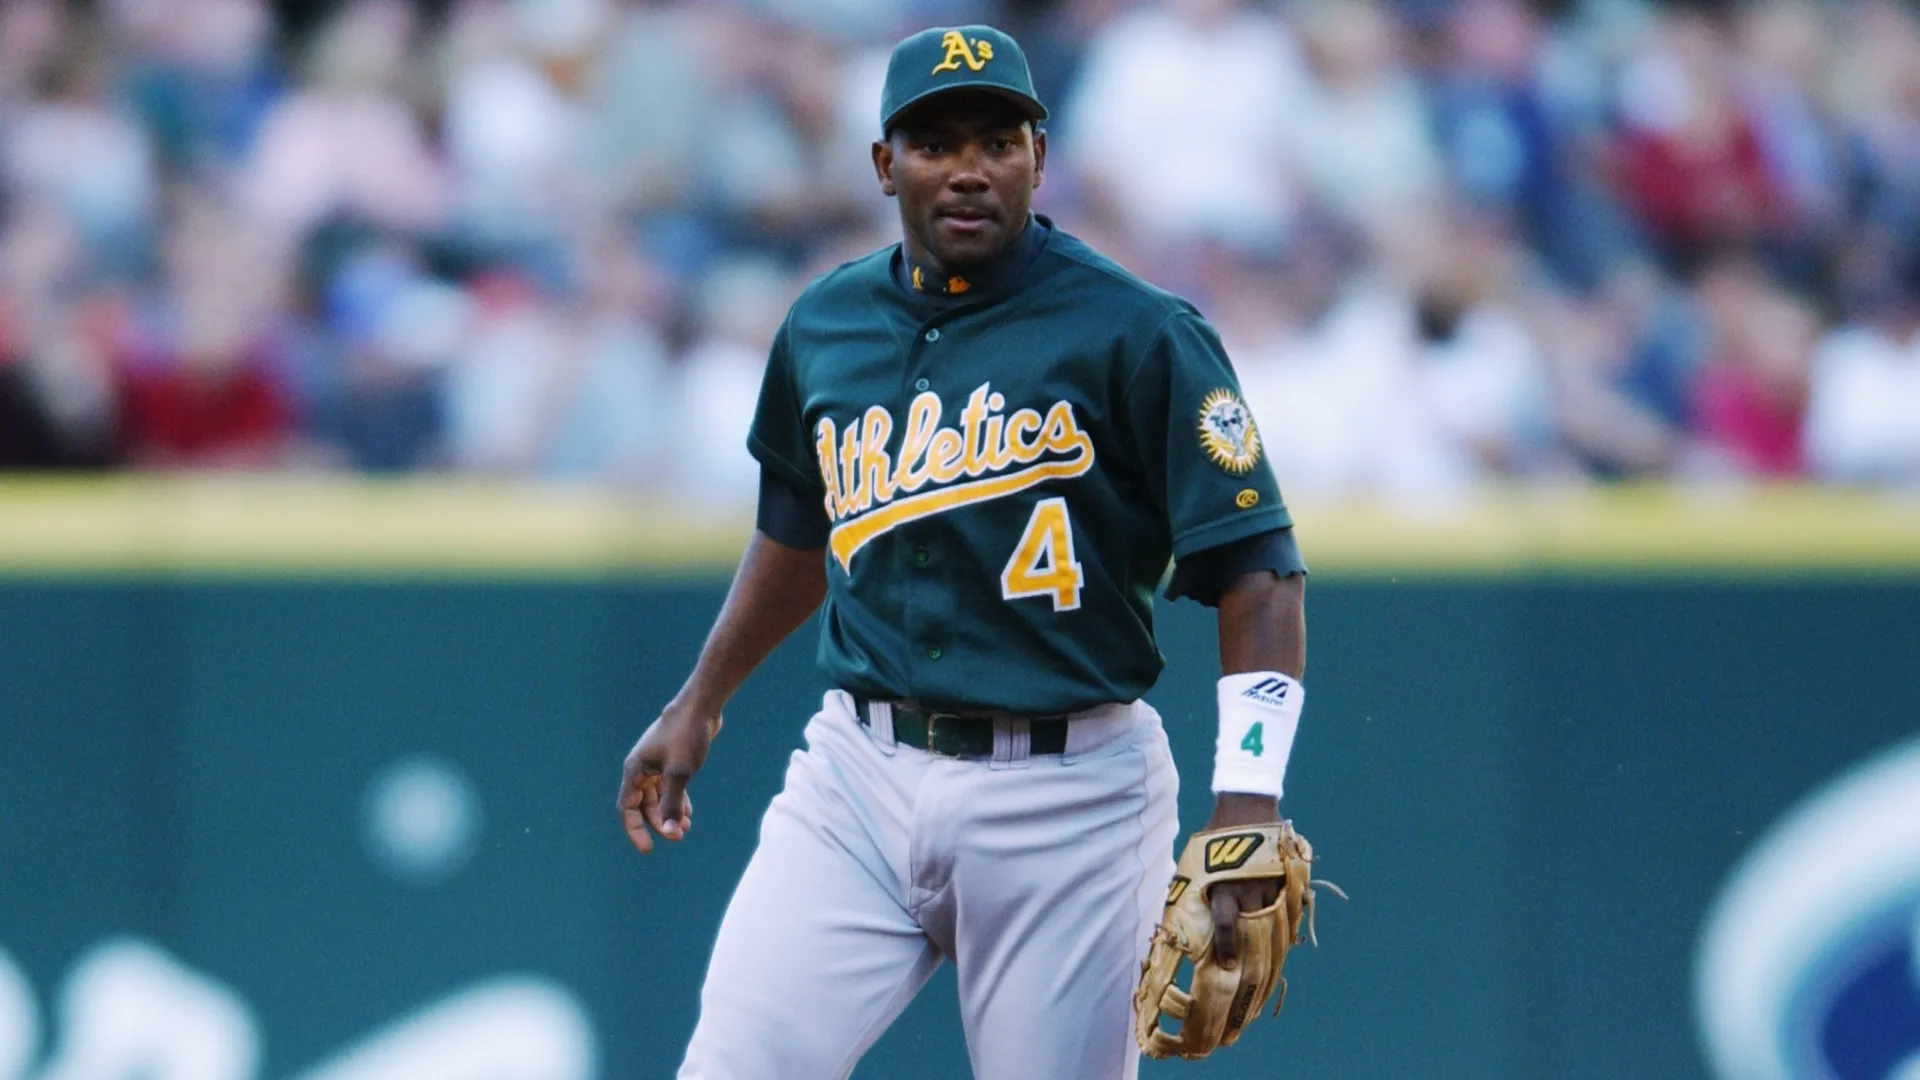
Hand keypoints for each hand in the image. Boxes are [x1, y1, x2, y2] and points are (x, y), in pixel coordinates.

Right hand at [617, 700, 720, 853]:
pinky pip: (668, 788)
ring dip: (669, 814)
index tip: (647, 849)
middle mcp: (641, 769)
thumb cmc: (686, 736)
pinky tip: (687, 814)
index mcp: (635, 771)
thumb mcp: (679, 773)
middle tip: (678, 836)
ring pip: (657, 798)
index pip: (627, 808)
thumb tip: (669, 832)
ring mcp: (655, 764)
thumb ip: (672, 804)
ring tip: (684, 828)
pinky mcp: (670, 760)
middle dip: (658, 823)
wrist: (700, 707)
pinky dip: (677, 801)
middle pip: (643, 806)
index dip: (635, 830)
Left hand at [1202, 792, 1282, 968]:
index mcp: (1224, 887)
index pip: (1226, 925)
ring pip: (1274, 924)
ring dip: (1271, 946)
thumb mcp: (1196, 860)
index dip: (1226, 949)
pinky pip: (1289, 910)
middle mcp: (1249, 890)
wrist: (1247, 806)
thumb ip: (1193, 887)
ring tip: (1269, 968)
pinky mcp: (1287, 880)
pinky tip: (1284, 942)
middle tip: (1252, 978)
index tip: (1226, 967)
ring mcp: (1272, 886)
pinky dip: (1286, 926)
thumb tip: (1176, 913)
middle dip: (1254, 957)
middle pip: (1254, 931)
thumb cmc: (1215, 835)